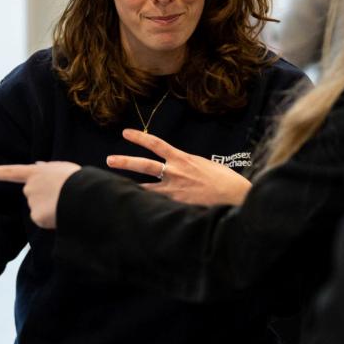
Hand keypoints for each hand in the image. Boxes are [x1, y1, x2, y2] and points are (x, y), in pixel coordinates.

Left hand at [0, 161, 81, 228]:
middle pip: (31, 195)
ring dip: (50, 209)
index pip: (8, 171)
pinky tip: (61, 214)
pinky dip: (51, 220)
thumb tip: (37, 164)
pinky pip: (43, 221)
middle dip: (44, 198)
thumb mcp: (63, 168)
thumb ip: (47, 168)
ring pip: (39, 209)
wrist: (84, 195)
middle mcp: (29, 187)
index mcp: (36, 172)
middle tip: (62, 196)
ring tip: (65, 203)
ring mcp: (31, 202)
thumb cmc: (79, 180)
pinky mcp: (36, 216)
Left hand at [106, 129, 251, 205]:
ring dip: (130, 189)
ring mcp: (174, 191)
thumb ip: (186, 165)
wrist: (235, 196)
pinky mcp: (176, 206)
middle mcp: (174, 173)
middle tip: (109, 159)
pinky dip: (147, 207)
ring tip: (113, 190)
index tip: (125, 133)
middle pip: (144, 165)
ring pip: (145, 190)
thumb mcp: (204, 165)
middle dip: (124, 161)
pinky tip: (135, 211)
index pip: (156, 144)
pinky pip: (157, 205)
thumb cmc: (224, 180)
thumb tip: (177, 167)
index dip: (139, 137)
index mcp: (182, 159)